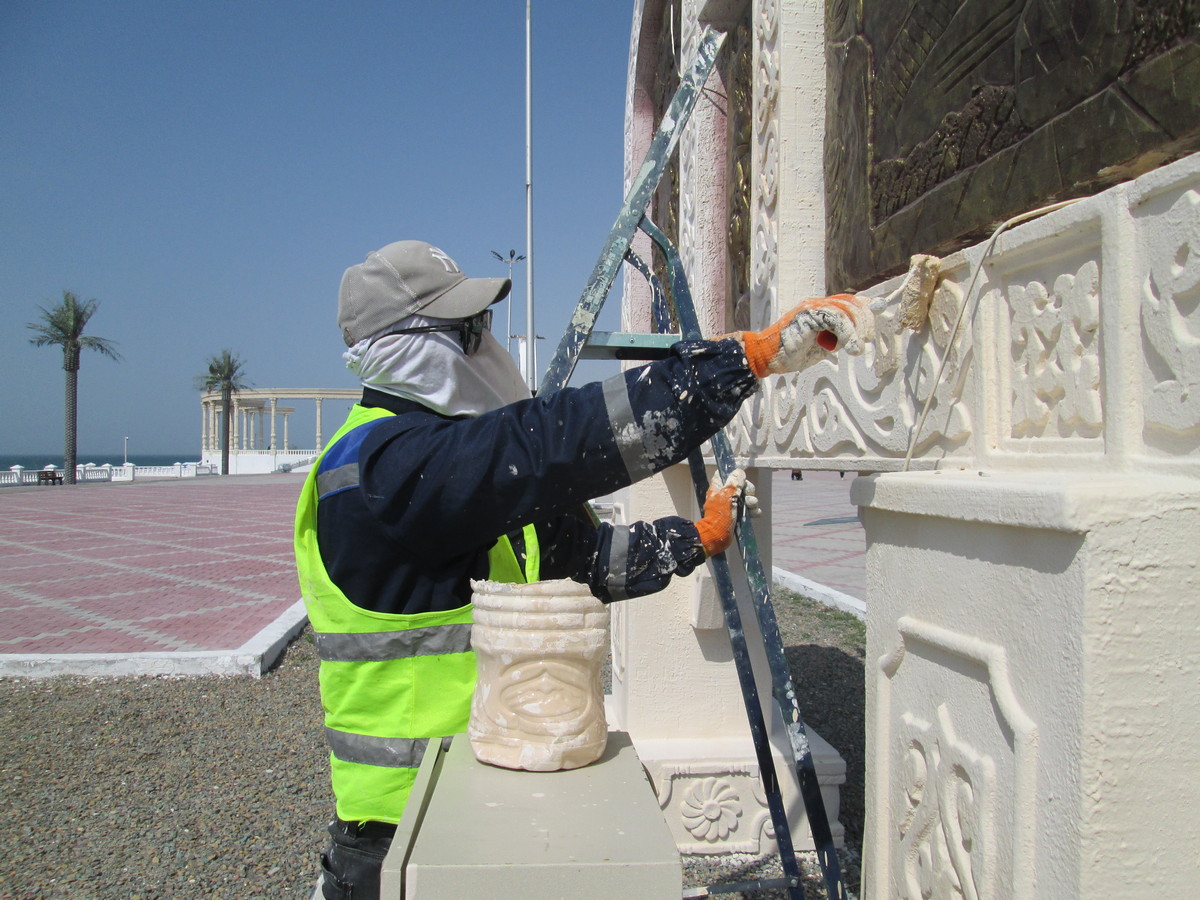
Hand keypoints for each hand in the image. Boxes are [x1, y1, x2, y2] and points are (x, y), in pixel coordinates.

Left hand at [694, 468, 759, 556]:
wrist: (717, 536)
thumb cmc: (719, 515)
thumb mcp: (727, 496)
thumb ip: (734, 483)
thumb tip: (739, 472)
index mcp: (719, 487)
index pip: (726, 474)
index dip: (735, 475)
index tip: (742, 479)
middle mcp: (725, 494)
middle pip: (741, 486)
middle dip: (748, 491)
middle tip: (748, 496)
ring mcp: (732, 505)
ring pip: (746, 497)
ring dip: (752, 502)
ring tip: (752, 507)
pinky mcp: (737, 514)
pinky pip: (748, 509)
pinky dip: (753, 511)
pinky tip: (755, 514)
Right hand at [738, 293, 873, 375]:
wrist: (768, 356)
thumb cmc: (792, 353)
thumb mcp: (822, 346)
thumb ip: (838, 338)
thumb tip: (858, 338)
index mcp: (820, 310)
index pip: (847, 301)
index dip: (865, 303)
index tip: (881, 305)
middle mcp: (817, 304)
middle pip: (850, 303)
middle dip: (864, 320)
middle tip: (867, 338)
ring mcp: (812, 307)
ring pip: (845, 310)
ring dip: (857, 328)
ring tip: (858, 346)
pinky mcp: (808, 315)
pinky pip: (835, 319)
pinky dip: (846, 333)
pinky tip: (850, 346)